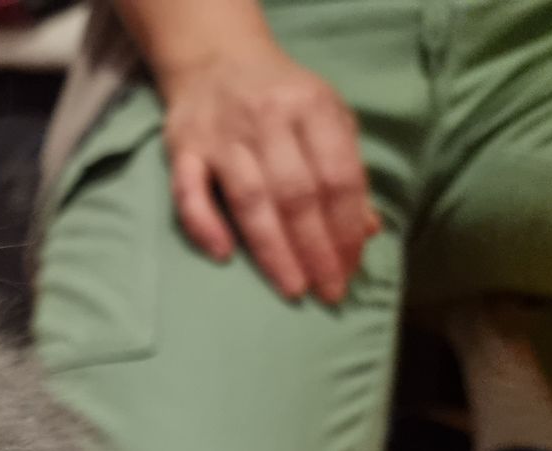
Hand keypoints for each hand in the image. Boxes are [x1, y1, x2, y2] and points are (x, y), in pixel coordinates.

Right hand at [158, 43, 379, 302]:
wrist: (216, 59)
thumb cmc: (280, 97)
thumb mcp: (325, 117)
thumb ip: (345, 168)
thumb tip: (369, 230)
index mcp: (312, 107)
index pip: (338, 176)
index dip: (347, 227)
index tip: (351, 268)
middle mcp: (268, 119)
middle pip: (297, 194)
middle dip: (316, 248)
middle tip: (328, 290)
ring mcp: (222, 135)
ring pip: (251, 200)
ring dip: (274, 250)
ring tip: (293, 288)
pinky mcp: (183, 149)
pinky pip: (189, 193)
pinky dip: (204, 225)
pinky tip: (222, 255)